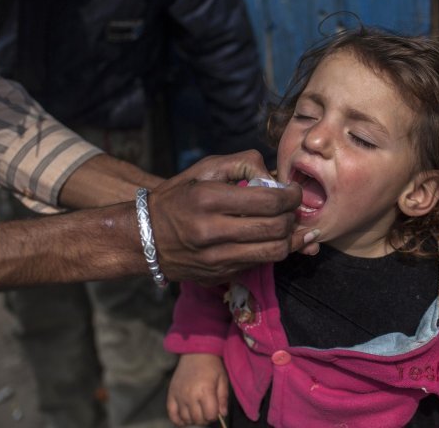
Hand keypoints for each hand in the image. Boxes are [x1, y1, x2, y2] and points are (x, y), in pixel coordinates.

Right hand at [148, 150, 318, 284]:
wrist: (144, 237)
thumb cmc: (179, 196)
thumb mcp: (205, 168)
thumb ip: (243, 164)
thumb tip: (275, 178)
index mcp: (209, 199)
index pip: (269, 201)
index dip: (291, 196)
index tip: (294, 191)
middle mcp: (212, 231)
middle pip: (276, 228)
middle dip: (293, 216)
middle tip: (292, 207)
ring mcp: (216, 258)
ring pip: (274, 252)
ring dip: (290, 238)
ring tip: (290, 225)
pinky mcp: (219, 274)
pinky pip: (260, 263)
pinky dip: (272, 250)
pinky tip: (275, 239)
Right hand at [167, 353, 228, 425]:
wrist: (195, 353)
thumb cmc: (212, 366)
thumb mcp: (222, 379)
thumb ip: (223, 398)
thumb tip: (223, 414)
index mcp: (205, 391)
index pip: (210, 415)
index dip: (215, 415)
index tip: (216, 410)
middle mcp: (190, 396)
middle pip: (198, 419)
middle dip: (205, 418)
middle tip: (207, 411)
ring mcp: (179, 396)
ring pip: (186, 419)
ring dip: (193, 419)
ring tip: (198, 412)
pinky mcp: (171, 395)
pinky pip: (172, 414)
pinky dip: (178, 420)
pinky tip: (185, 419)